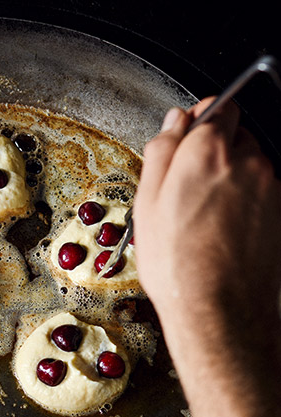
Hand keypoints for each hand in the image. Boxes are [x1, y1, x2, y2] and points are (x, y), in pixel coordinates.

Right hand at [133, 99, 280, 384]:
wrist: (220, 310)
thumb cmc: (179, 263)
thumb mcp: (147, 202)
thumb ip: (162, 150)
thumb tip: (174, 121)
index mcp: (208, 150)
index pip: (218, 106)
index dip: (200, 123)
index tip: (188, 143)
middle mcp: (247, 160)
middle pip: (236, 137)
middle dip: (216, 154)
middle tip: (190, 191)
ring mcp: (271, 186)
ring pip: (251, 167)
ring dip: (232, 180)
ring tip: (207, 219)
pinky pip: (264, 194)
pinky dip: (248, 206)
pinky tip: (226, 233)